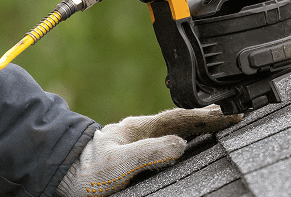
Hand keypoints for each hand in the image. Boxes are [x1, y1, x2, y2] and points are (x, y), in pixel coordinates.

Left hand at [54, 105, 241, 196]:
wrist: (59, 175)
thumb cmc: (85, 172)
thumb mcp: (120, 163)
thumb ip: (150, 152)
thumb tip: (180, 145)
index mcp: (140, 128)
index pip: (181, 118)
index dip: (207, 117)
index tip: (229, 115)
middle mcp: (139, 131)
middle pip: (181, 120)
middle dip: (207, 117)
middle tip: (231, 115)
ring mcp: (135, 140)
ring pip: (174, 128)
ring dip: (196, 126)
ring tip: (215, 123)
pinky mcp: (131, 152)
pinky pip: (165, 139)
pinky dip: (182, 136)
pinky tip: (185, 142)